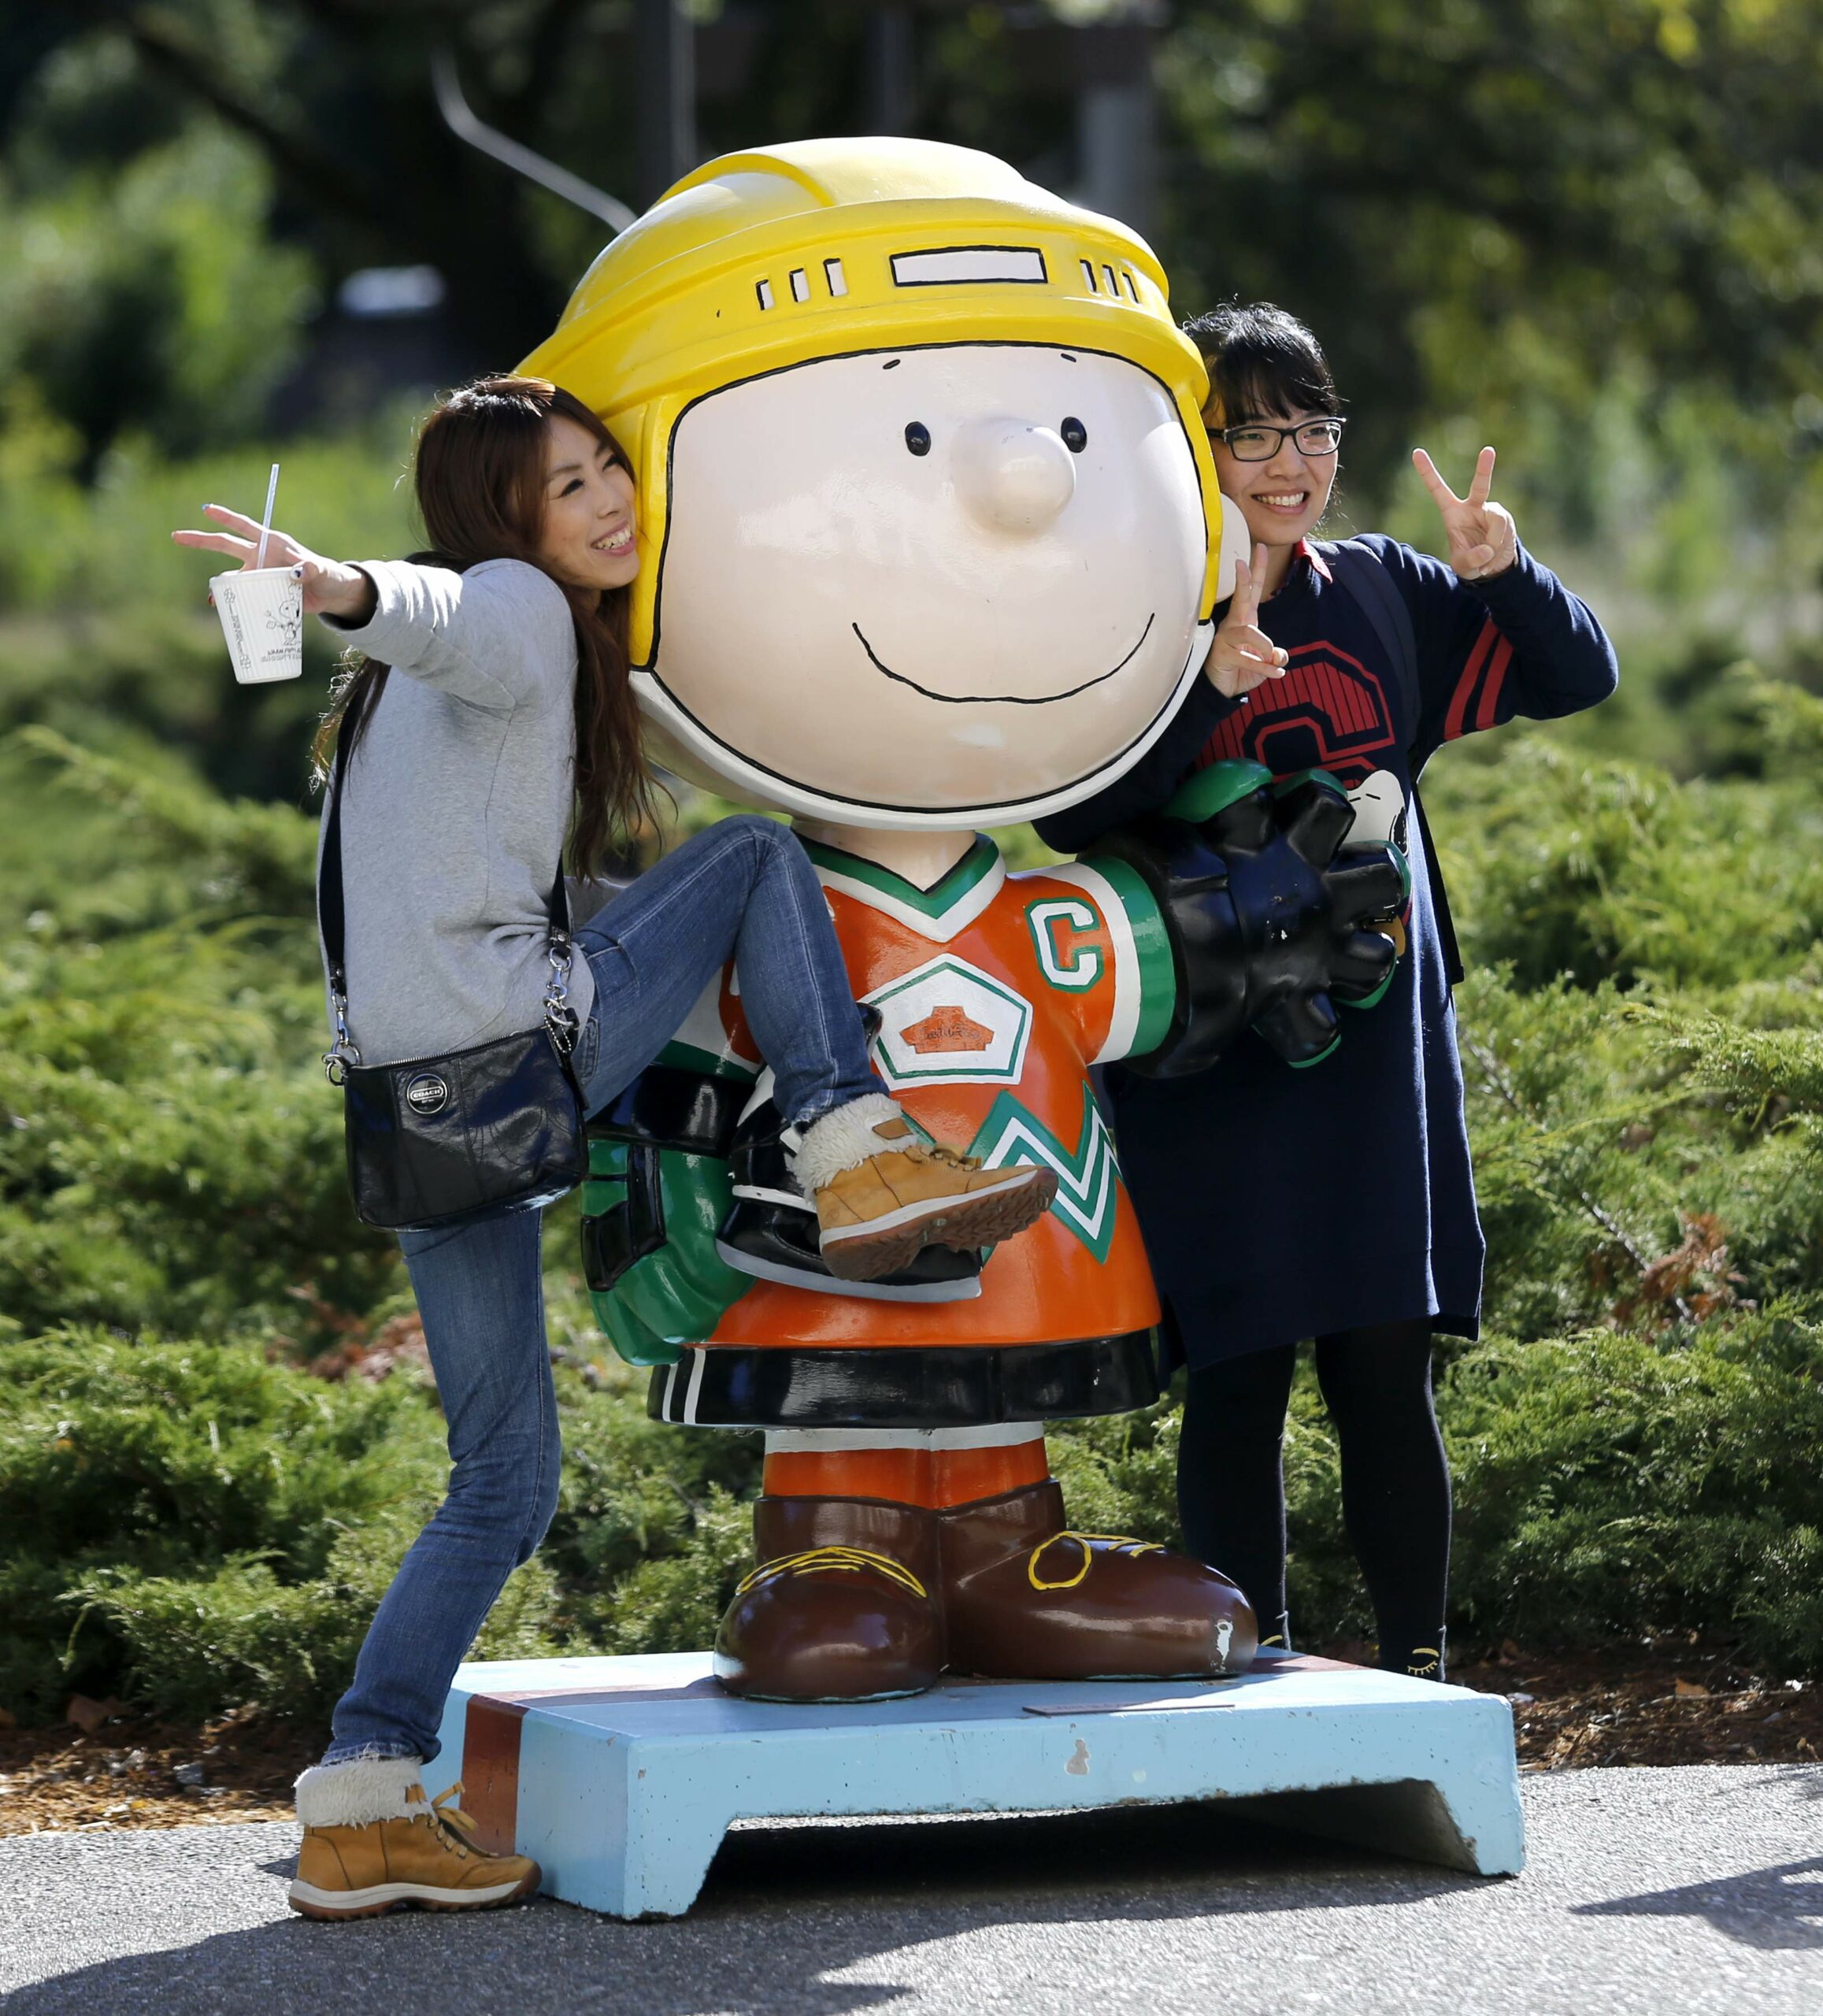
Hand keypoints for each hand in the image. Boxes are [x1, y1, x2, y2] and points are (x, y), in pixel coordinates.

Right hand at [171, 504, 374, 619]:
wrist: (330, 593)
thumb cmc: (327, 575)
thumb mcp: (322, 570)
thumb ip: (311, 568)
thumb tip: (297, 571)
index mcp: (272, 543)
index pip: (245, 526)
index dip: (226, 517)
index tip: (206, 509)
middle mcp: (261, 556)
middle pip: (226, 546)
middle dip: (201, 541)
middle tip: (176, 536)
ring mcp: (259, 573)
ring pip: (231, 575)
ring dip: (219, 585)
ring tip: (212, 599)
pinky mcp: (263, 590)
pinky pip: (242, 594)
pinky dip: (231, 601)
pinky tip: (223, 609)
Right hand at [1203, 544, 1288, 696]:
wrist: (1222, 691)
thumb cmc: (1242, 670)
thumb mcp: (1265, 661)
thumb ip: (1275, 654)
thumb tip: (1279, 654)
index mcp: (1246, 620)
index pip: (1252, 591)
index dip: (1257, 570)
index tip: (1260, 547)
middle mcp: (1235, 625)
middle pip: (1241, 598)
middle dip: (1244, 579)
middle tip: (1242, 562)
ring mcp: (1226, 638)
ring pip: (1249, 633)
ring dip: (1265, 647)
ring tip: (1273, 661)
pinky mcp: (1222, 655)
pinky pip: (1247, 658)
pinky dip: (1266, 668)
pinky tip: (1277, 673)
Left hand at [1412, 446, 1516, 580]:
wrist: (1493, 566)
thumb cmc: (1472, 562)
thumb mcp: (1464, 567)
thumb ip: (1471, 560)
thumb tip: (1487, 550)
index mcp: (1452, 512)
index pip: (1438, 490)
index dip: (1427, 472)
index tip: (1416, 452)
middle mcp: (1473, 506)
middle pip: (1480, 485)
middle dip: (1485, 468)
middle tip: (1488, 451)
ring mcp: (1491, 510)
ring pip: (1496, 522)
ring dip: (1493, 542)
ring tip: (1487, 557)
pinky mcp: (1505, 518)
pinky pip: (1504, 531)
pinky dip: (1499, 545)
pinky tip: (1494, 554)